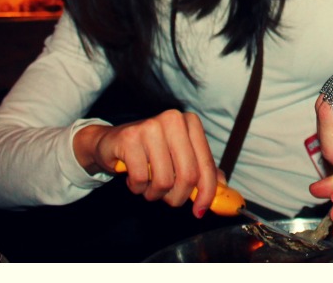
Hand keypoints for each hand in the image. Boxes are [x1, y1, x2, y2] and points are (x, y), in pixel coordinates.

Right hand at [77, 109, 218, 216]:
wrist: (110, 142)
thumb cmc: (149, 151)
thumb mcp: (177, 156)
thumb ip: (199, 169)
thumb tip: (221, 187)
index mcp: (191, 123)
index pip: (205, 163)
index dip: (206, 192)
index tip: (200, 211)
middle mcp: (174, 120)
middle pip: (187, 175)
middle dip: (177, 197)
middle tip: (167, 199)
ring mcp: (152, 126)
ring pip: (164, 180)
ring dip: (154, 193)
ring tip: (148, 183)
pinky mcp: (130, 138)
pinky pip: (141, 179)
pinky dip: (138, 187)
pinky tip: (133, 176)